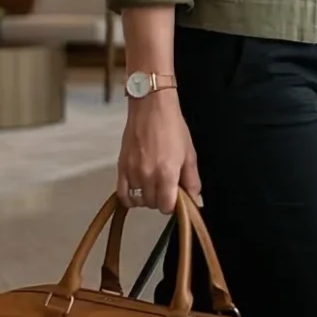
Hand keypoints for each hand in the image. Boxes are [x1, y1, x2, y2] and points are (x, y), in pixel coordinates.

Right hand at [117, 93, 200, 214]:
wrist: (151, 109)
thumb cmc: (174, 130)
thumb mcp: (189, 155)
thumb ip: (192, 181)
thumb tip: (196, 202)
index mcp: (167, 173)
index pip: (166, 206)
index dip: (173, 205)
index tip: (176, 196)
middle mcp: (147, 175)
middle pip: (153, 204)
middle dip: (161, 199)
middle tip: (166, 186)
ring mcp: (132, 172)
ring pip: (139, 200)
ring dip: (147, 197)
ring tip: (153, 185)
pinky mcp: (121, 167)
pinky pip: (122, 194)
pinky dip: (129, 198)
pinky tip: (137, 192)